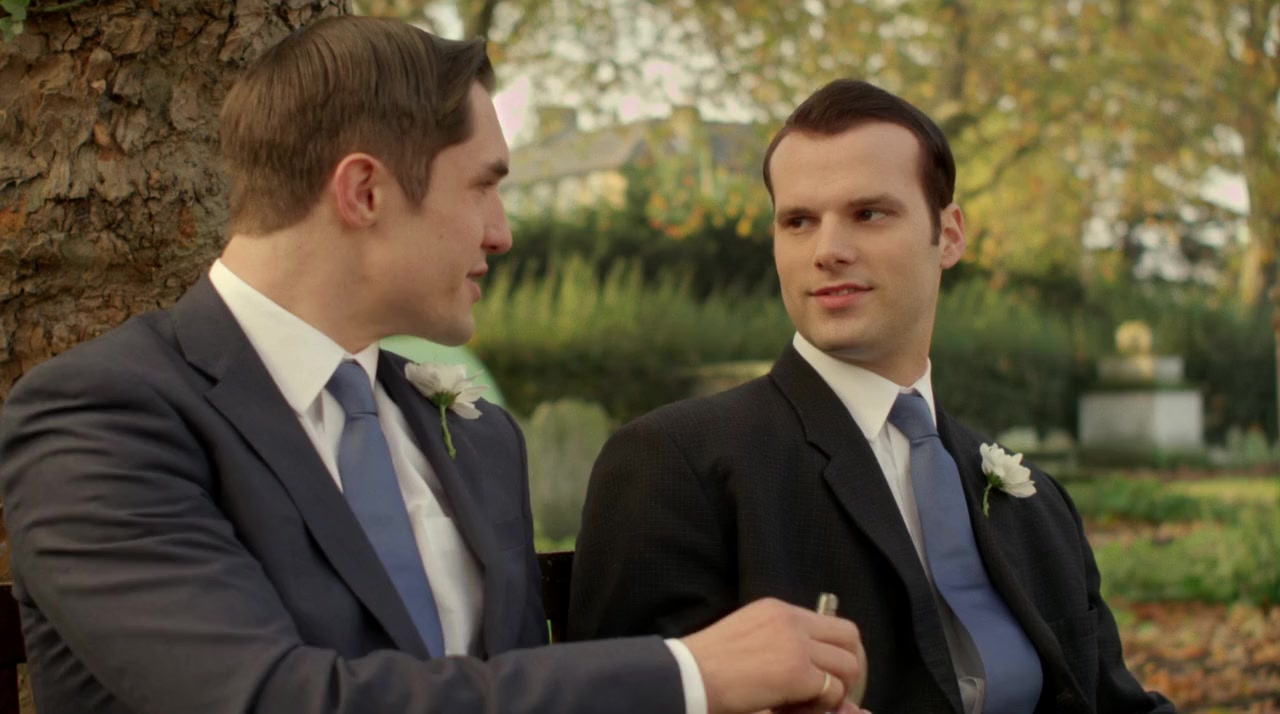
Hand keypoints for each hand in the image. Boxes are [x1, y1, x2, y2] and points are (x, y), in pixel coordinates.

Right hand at [680, 598, 863, 713]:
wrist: (690, 676)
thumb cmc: (708, 663)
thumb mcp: (746, 634)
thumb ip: (777, 637)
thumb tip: (805, 660)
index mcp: (778, 609)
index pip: (831, 623)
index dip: (835, 650)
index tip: (825, 672)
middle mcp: (792, 620)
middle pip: (850, 638)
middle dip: (846, 666)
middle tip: (828, 690)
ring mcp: (797, 645)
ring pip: (848, 665)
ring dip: (835, 688)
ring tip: (811, 703)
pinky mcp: (798, 672)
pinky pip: (833, 689)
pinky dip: (823, 704)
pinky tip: (797, 708)